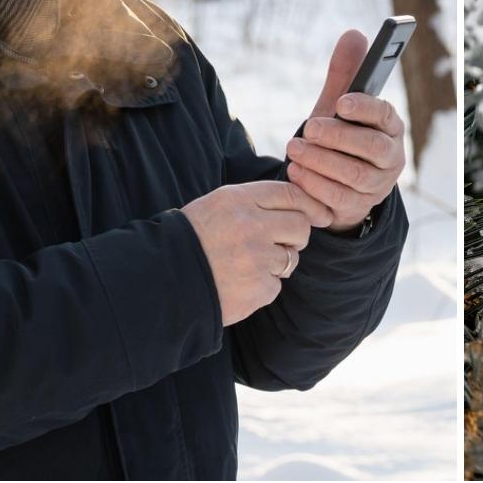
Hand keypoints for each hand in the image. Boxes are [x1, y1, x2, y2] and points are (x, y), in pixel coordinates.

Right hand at [182, 180, 331, 325]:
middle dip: (296, 235)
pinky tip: (238, 283)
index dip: (309, 203)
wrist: (162, 282)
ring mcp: (257, 259)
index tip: (319, 213)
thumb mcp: (218, 207)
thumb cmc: (192, 240)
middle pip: (301, 225)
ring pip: (291, 257)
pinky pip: (277, 284)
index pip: (290, 194)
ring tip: (245, 264)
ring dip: (276, 262)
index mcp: (238, 199)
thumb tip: (302, 206)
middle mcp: (251, 225)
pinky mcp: (259, 289)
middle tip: (278, 243)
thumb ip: (255, 202)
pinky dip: (262, 286)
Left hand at [286, 31, 406, 232]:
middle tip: (308, 127)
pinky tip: (295, 172)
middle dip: (338, 138)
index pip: (385, 116)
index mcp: (391, 128)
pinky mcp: (357, 209)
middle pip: (372, 149)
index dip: (365, 109)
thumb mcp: (339, 107)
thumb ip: (345, 75)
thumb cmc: (341, 136)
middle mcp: (390, 158)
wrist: (336, 182)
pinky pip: (337, 202)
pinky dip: (314, 187)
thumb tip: (353, 34)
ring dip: (320, 162)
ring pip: (353, 177)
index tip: (341, 102)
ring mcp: (376, 187)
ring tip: (294, 149)